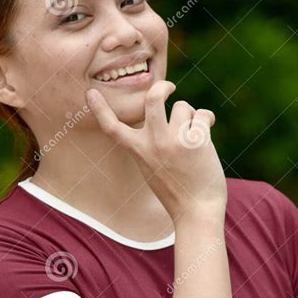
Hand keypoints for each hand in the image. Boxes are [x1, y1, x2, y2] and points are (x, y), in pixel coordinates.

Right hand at [86, 80, 226, 218]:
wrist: (196, 211)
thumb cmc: (176, 191)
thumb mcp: (151, 167)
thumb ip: (150, 144)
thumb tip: (161, 117)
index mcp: (138, 151)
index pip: (112, 127)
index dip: (99, 109)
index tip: (90, 93)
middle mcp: (154, 142)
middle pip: (152, 97)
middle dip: (162, 86)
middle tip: (170, 87)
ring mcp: (174, 140)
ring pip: (183, 106)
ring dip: (191, 115)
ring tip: (193, 134)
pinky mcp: (196, 140)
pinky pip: (203, 115)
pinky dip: (206, 122)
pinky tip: (206, 136)